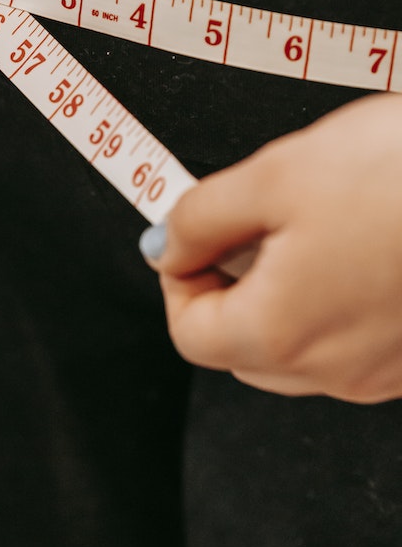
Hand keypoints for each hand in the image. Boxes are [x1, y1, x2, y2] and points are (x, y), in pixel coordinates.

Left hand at [140, 93, 401, 402]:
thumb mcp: (275, 175)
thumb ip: (202, 217)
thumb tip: (166, 244)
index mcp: (279, 334)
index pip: (189, 333)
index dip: (178, 279)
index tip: (189, 238)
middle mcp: (333, 370)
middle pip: (241, 348)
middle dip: (230, 288)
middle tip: (249, 223)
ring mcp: (384, 370)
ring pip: (300, 348)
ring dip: (284, 295)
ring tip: (313, 224)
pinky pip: (354, 341)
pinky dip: (338, 302)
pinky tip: (361, 243)